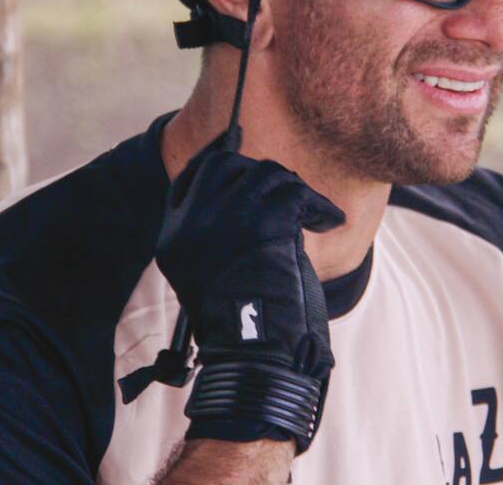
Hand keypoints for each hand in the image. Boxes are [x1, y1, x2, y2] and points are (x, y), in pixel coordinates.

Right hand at [156, 134, 343, 452]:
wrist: (252, 353)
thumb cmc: (242, 325)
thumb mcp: (211, 274)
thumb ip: (217, 234)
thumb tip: (247, 191)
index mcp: (174, 237)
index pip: (189, 177)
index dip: (217, 160)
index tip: (239, 150)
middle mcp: (191, 222)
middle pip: (225, 164)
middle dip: (260, 172)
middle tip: (287, 193)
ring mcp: (224, 219)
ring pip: (265, 174)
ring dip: (295, 190)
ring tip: (312, 214)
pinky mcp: (261, 223)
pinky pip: (296, 194)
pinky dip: (318, 206)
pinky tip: (328, 220)